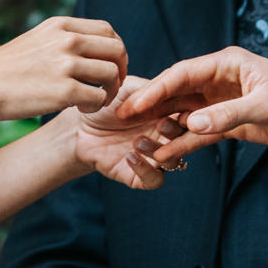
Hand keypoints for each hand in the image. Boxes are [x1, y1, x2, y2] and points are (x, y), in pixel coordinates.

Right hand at [0, 16, 127, 120]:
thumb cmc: (4, 67)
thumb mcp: (37, 39)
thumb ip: (62, 39)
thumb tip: (88, 48)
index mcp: (62, 26)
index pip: (108, 31)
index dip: (116, 50)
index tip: (110, 66)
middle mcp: (68, 40)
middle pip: (117, 50)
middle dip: (121, 70)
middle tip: (111, 86)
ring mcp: (67, 65)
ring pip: (112, 74)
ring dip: (110, 91)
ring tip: (95, 100)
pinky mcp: (64, 91)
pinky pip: (98, 98)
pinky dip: (96, 106)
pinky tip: (82, 109)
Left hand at [70, 76, 185, 190]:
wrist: (79, 128)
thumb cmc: (105, 105)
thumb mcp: (127, 89)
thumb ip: (149, 88)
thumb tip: (169, 87)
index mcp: (166, 115)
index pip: (187, 117)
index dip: (186, 114)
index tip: (176, 109)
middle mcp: (163, 137)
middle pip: (185, 141)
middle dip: (176, 134)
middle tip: (161, 125)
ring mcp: (152, 157)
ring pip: (173, 161)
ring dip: (159, 151)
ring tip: (137, 141)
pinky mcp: (139, 176)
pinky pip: (155, 180)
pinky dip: (146, 170)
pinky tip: (129, 156)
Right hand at [117, 46, 267, 162]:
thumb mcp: (265, 106)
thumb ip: (227, 115)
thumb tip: (191, 124)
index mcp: (226, 63)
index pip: (182, 73)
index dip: (156, 88)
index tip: (133, 102)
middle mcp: (220, 79)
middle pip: (177, 92)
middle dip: (150, 105)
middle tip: (122, 118)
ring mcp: (221, 101)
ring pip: (183, 113)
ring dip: (163, 125)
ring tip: (137, 139)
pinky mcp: (228, 122)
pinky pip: (199, 132)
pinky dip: (183, 143)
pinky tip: (164, 154)